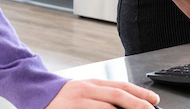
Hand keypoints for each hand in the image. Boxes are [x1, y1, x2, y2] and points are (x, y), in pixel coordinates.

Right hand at [44, 78, 158, 108]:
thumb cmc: (63, 97)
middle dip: (137, 104)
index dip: (140, 93)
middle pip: (117, 96)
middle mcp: (86, 90)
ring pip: (106, 108)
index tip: (155, 100)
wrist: (35, 93)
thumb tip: (126, 103)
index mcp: (92, 84)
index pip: (121, 86)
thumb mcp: (84, 92)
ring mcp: (77, 101)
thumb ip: (103, 97)